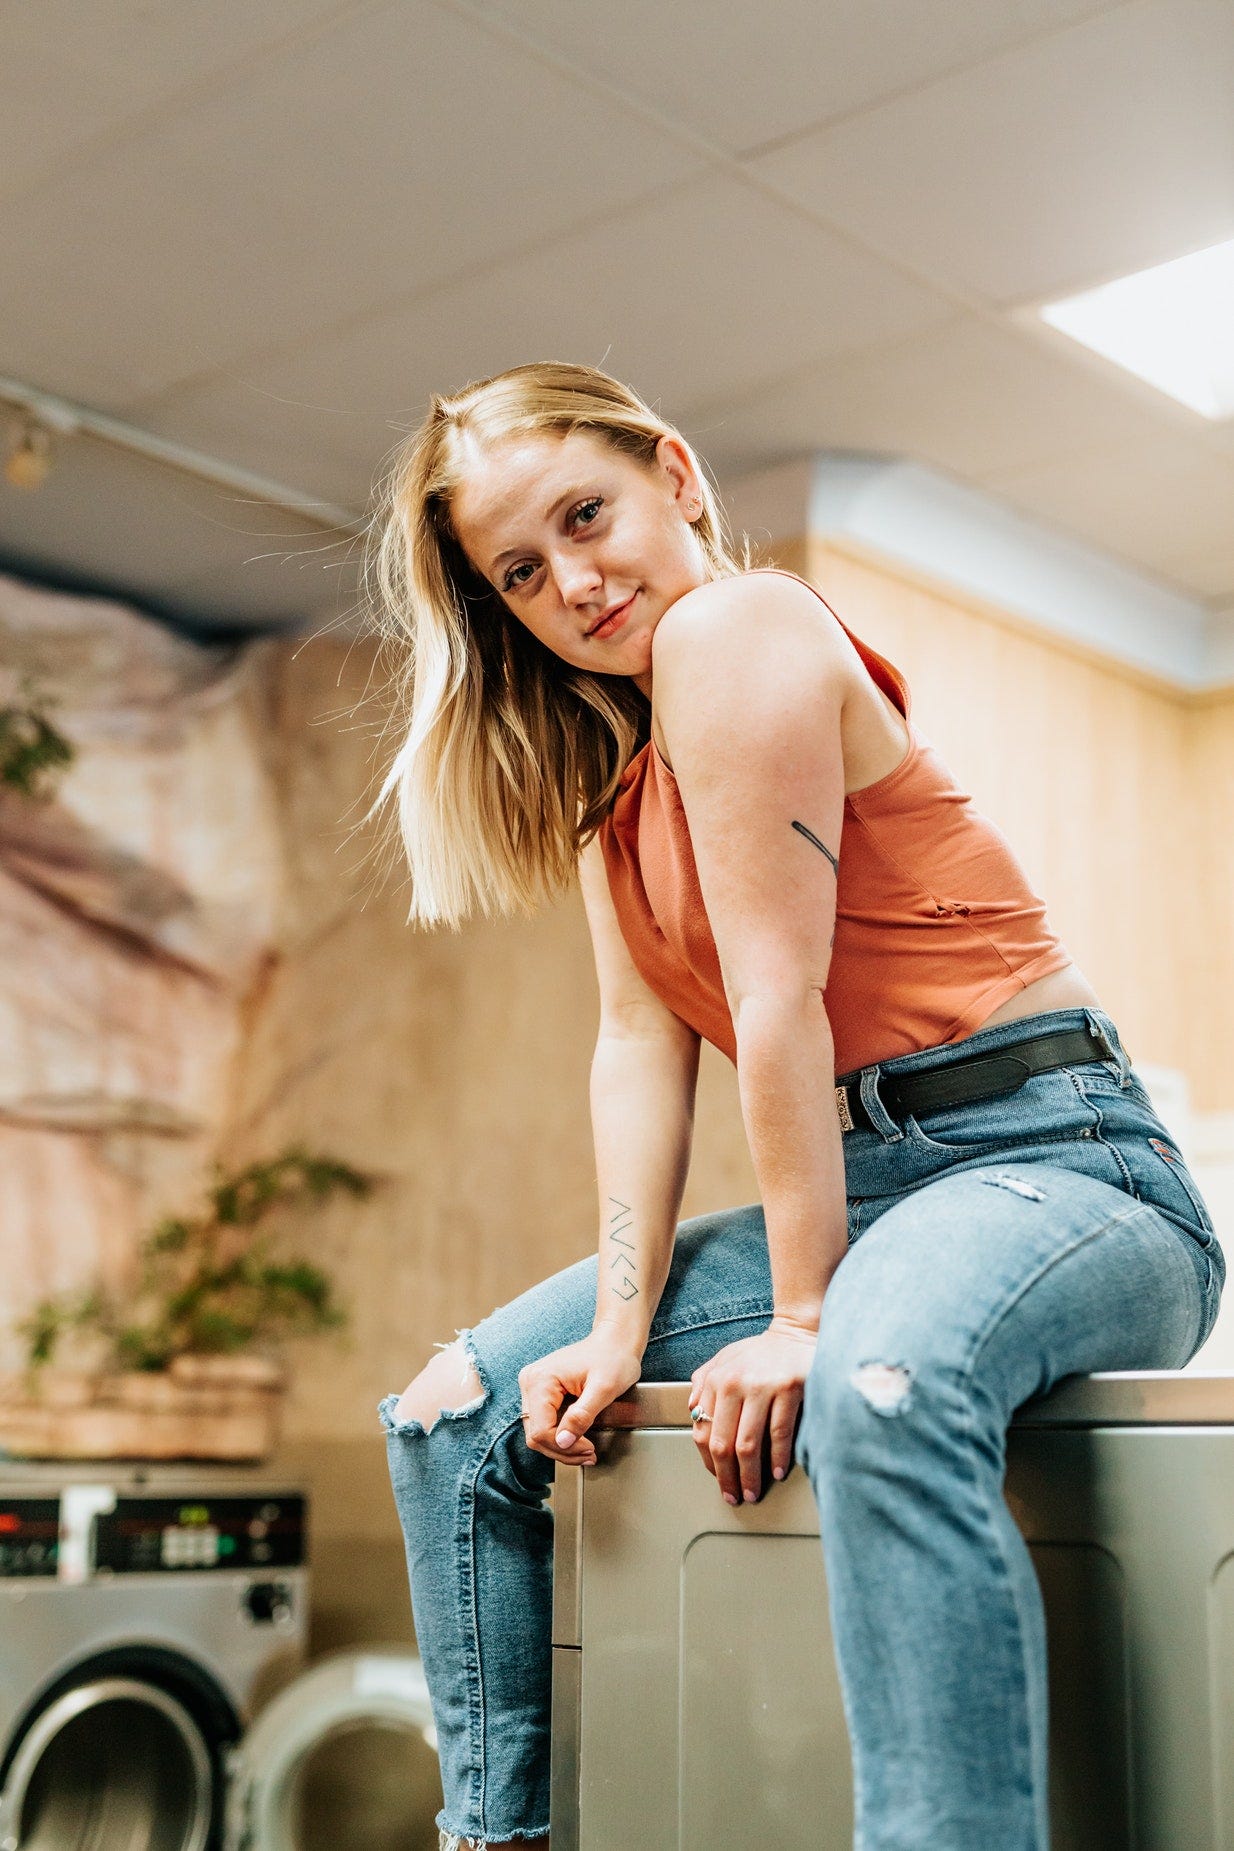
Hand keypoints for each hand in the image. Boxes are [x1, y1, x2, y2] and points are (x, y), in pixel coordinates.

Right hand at [518, 1330, 643, 1466]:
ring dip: (561, 1446)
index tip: (589, 1449)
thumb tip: (563, 1441)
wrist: (614, 1341)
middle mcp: (530, 1382)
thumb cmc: (613, 1357)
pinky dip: (560, 1435)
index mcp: (540, 1380)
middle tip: (589, 1454)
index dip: (564, 1447)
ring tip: (586, 1449)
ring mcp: (533, 1387)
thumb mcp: (604, 1389)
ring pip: (537, 1433)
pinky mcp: (541, 1391)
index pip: (541, 1431)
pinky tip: (578, 1438)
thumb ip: (582, 1416)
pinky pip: (543, 1423)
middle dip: (563, 1450)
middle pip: (535, 1435)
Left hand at [688, 1316, 817, 1504]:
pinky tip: (777, 1472)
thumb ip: (704, 1382)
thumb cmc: (760, 1352)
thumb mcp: (725, 1359)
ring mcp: (762, 1386)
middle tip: (735, 1496)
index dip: (709, 1463)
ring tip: (753, 1492)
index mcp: (716, 1380)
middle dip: (727, 1477)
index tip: (719, 1480)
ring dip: (750, 1475)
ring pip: (748, 1444)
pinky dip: (777, 1457)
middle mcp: (735, 1383)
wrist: (796, 1332)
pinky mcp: (789, 1388)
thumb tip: (691, 1411)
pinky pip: (779, 1433)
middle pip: (723, 1443)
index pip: (703, 1432)